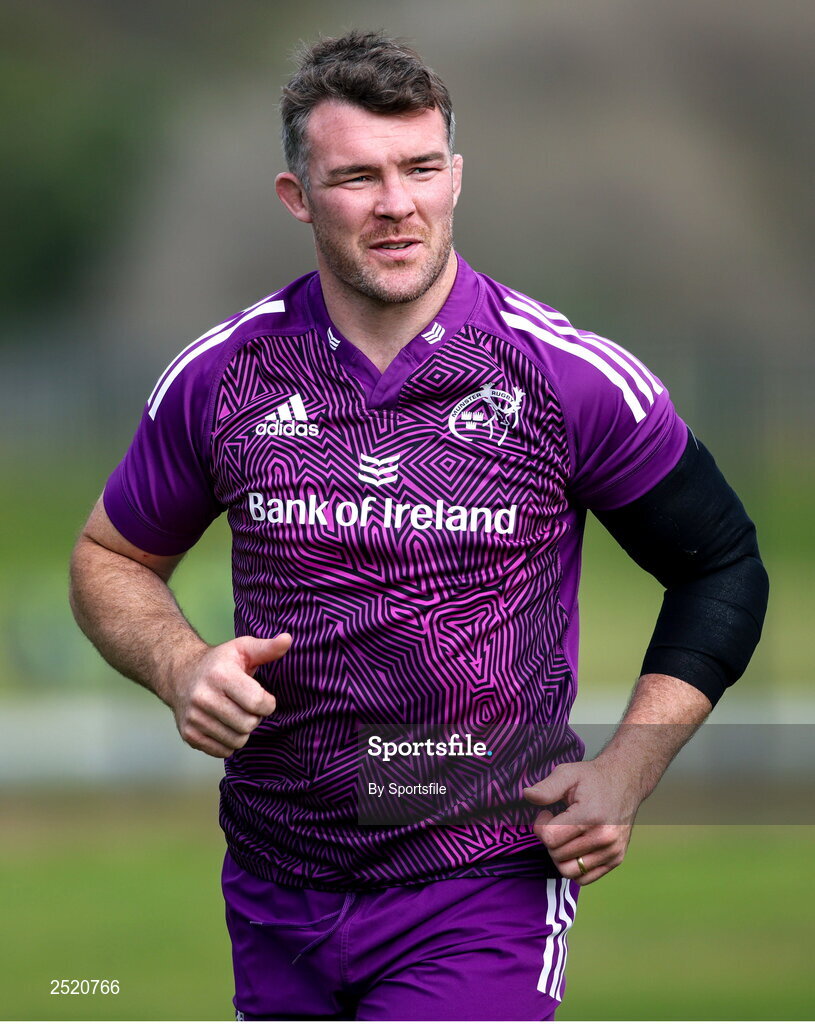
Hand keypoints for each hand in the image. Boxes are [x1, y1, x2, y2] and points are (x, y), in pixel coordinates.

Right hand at [168, 633, 291, 757]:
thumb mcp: (243, 649)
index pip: (257, 702)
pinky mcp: (189, 734)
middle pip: (248, 724)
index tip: (263, 697)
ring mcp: (194, 717)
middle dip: (255, 717)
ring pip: (237, 741)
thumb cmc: (219, 662)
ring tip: (236, 714)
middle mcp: (203, 697)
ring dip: (243, 731)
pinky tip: (224, 725)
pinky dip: (229, 742)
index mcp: (220, 675)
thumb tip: (288, 639)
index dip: (268, 703)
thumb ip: (267, 648)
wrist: (180, 674)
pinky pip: (222, 751)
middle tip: (248, 706)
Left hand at [523, 756, 641, 884]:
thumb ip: (546, 788)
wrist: (625, 782)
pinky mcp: (616, 859)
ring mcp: (612, 851)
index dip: (541, 826)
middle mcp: (604, 837)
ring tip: (565, 836)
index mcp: (590, 816)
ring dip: (559, 855)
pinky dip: (574, 867)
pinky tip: (574, 847)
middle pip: (557, 856)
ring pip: (569, 871)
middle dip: (549, 840)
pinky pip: (584, 878)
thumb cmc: (592, 778)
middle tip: (556, 822)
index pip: (550, 838)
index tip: (547, 814)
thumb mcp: (567, 773)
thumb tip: (526, 795)